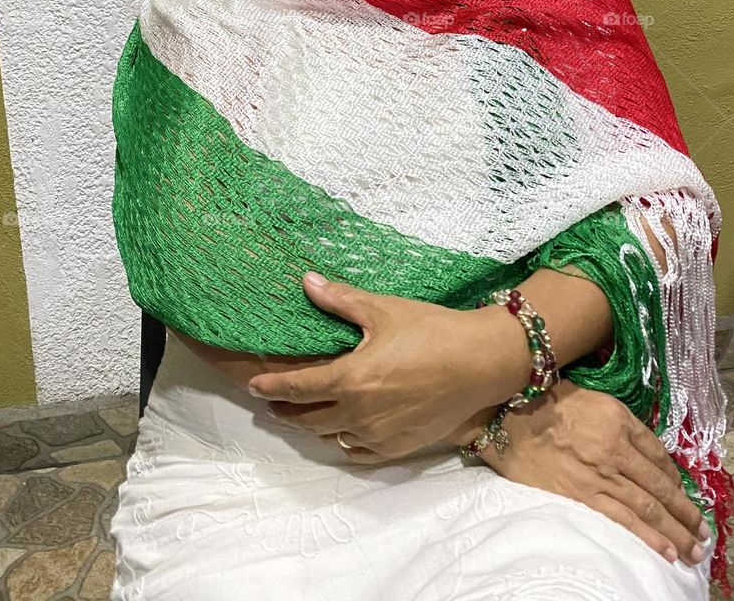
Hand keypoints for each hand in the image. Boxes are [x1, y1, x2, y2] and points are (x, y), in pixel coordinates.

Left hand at [246, 273, 517, 460]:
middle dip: (286, 410)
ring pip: (330, 437)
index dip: (271, 386)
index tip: (253, 386)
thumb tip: (306, 282)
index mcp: (350, 379)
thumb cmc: (431, 330)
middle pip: (308, 418)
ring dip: (312, 427)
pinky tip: (340, 434)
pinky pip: (358, 452)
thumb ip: (340, 301)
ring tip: (302, 416)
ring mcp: (378, 435)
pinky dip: (342, 443)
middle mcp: (358, 413)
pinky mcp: (398, 447)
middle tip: (272, 403)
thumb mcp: (383, 310)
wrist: (479, 362)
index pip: (297, 387)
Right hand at [472, 380, 711, 568]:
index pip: (659, 456)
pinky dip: (647, 537)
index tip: (688, 498)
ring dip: (676, 532)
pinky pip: (622, 520)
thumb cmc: (549, 402)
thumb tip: (650, 454)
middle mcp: (616, 451)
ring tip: (693, 551)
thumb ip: (624, 424)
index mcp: (620, 422)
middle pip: (660, 488)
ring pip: (648, 509)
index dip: (678, 480)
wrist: (509, 417)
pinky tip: (665, 550)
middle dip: (686, 514)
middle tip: (704, 535)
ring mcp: (600, 477)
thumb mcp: (594, 399)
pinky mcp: (581, 497)